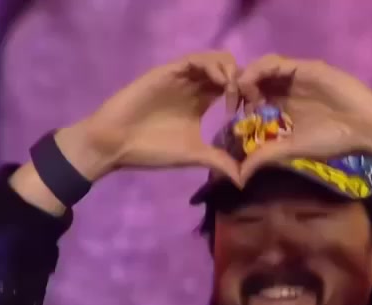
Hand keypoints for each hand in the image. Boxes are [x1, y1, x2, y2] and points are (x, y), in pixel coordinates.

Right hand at [62, 51, 242, 183]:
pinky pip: (196, 59)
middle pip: (229, 69)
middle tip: (250, 100)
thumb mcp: (192, 155)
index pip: (233, 87)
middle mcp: (194, 86)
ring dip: (232, 72)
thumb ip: (218, 161)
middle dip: (246, 80)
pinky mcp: (169, 71)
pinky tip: (221, 84)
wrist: (116, 143)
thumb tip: (244, 179)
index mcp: (202, 102)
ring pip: (216, 59)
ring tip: (234, 93)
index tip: (255, 113)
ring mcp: (182, 76)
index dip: (248, 95)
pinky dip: (213, 67)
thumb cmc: (151, 149)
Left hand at [233, 55, 371, 185]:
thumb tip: (239, 175)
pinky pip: (275, 62)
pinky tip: (250, 84)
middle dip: (238, 89)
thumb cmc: (334, 140)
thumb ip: (267, 155)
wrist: (365, 128)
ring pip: (261, 68)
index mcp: (284, 107)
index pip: (254, 98)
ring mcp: (296, 76)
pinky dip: (258, 70)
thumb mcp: (293, 149)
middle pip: (254, 80)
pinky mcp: (304, 67)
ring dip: (246, 78)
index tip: (231, 118)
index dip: (239, 104)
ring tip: (240, 93)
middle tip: (231, 104)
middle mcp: (287, 89)